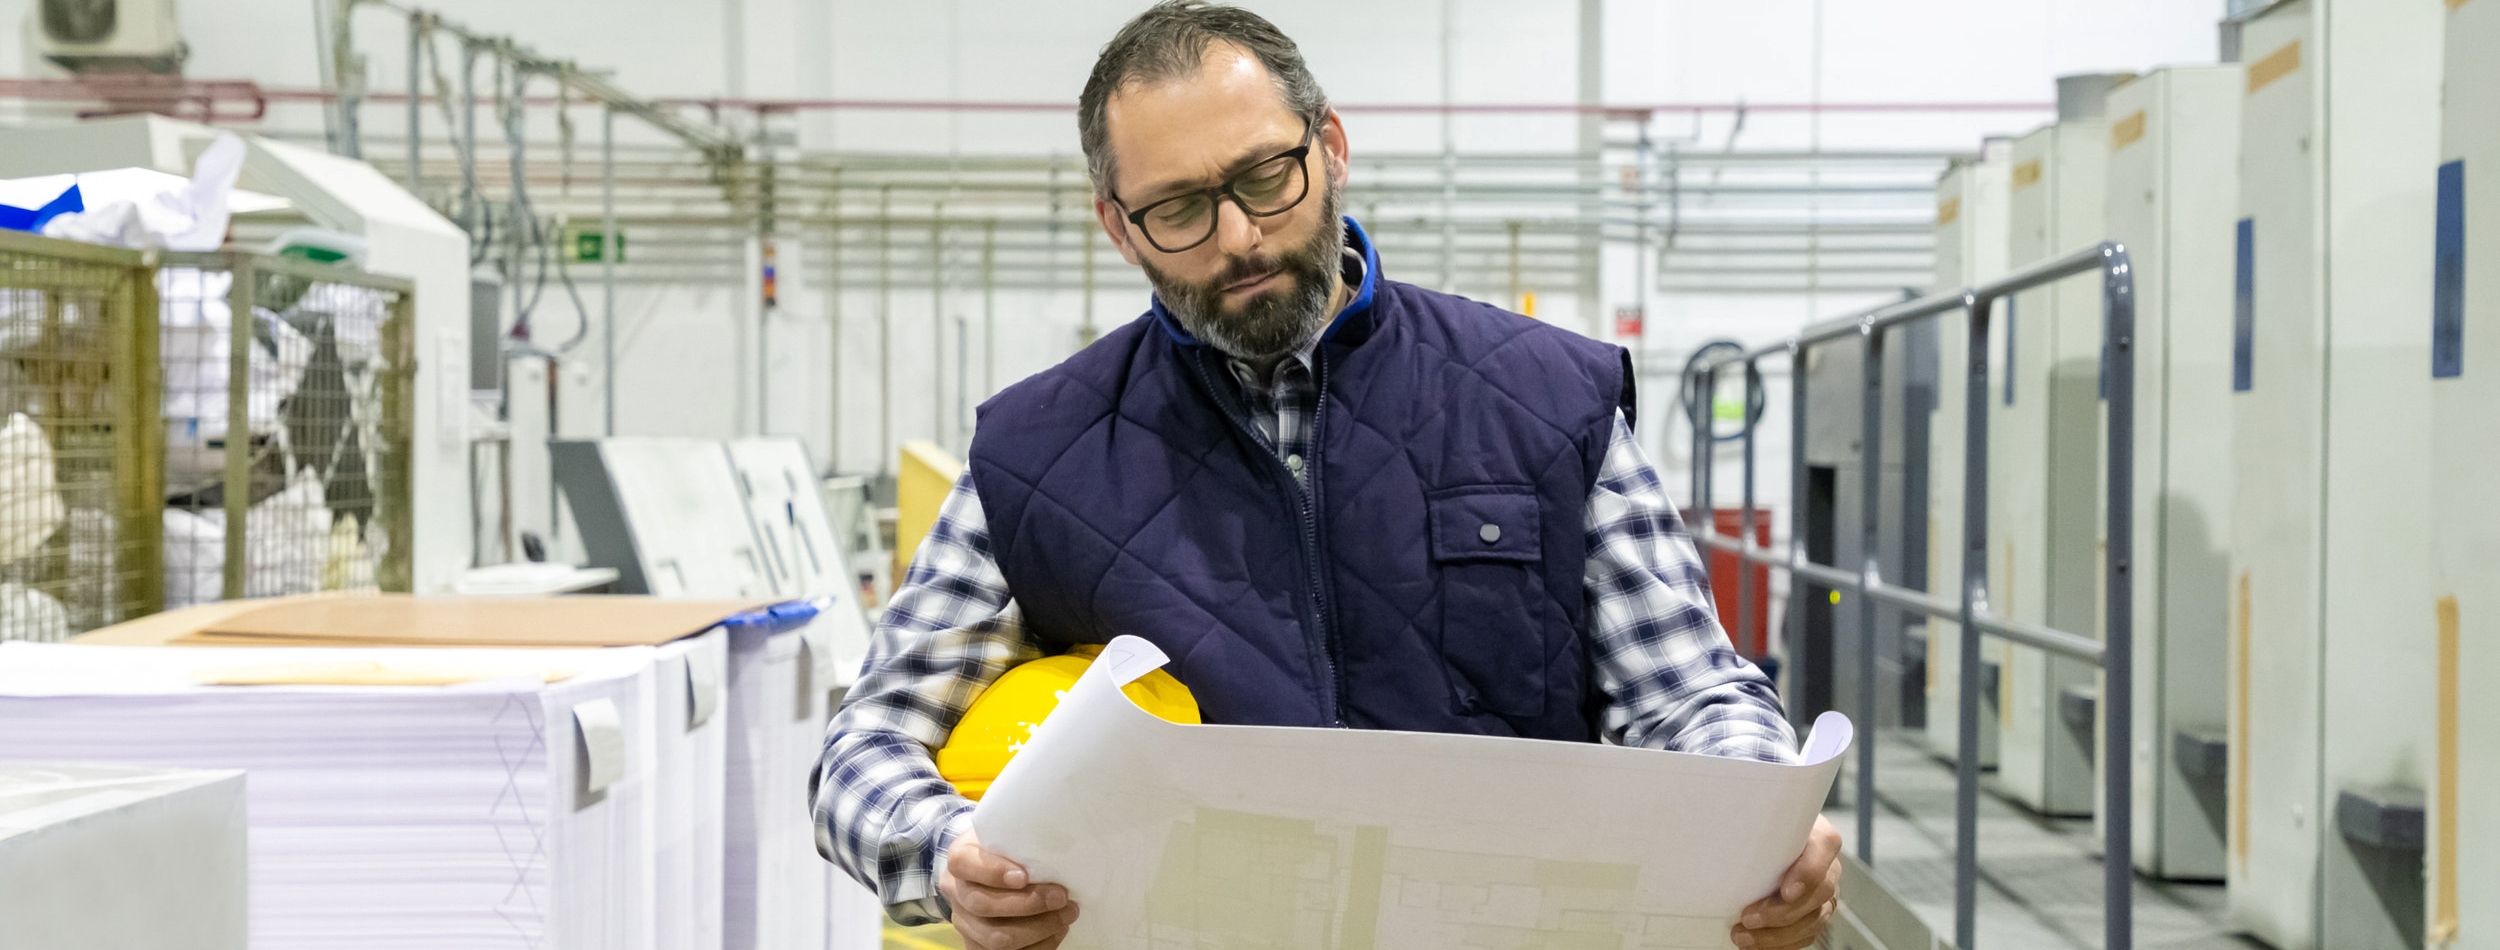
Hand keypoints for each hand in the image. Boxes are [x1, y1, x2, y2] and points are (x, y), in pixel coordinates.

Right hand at [940, 829, 1079, 949]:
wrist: (988, 870)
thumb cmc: (1005, 848)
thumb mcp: (1007, 832)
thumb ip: (1021, 837)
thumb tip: (1060, 844)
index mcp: (960, 858)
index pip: (964, 863)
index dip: (993, 872)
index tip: (1025, 876)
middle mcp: (956, 892)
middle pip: (982, 905)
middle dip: (1028, 904)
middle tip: (1061, 897)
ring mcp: (965, 922)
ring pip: (994, 938)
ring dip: (1038, 929)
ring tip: (1066, 915)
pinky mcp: (977, 944)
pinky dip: (1037, 946)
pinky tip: (1056, 931)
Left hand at [1731, 814, 1841, 948]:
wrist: (1775, 840)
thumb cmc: (1765, 828)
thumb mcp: (1762, 818)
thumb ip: (1753, 821)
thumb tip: (1717, 829)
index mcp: (1818, 836)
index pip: (1825, 847)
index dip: (1808, 873)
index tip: (1786, 891)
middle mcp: (1828, 866)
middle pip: (1819, 893)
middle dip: (1782, 912)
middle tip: (1748, 917)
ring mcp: (1825, 893)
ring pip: (1813, 920)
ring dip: (1777, 934)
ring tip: (1743, 935)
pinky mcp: (1815, 914)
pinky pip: (1806, 935)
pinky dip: (1780, 943)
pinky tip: (1755, 944)